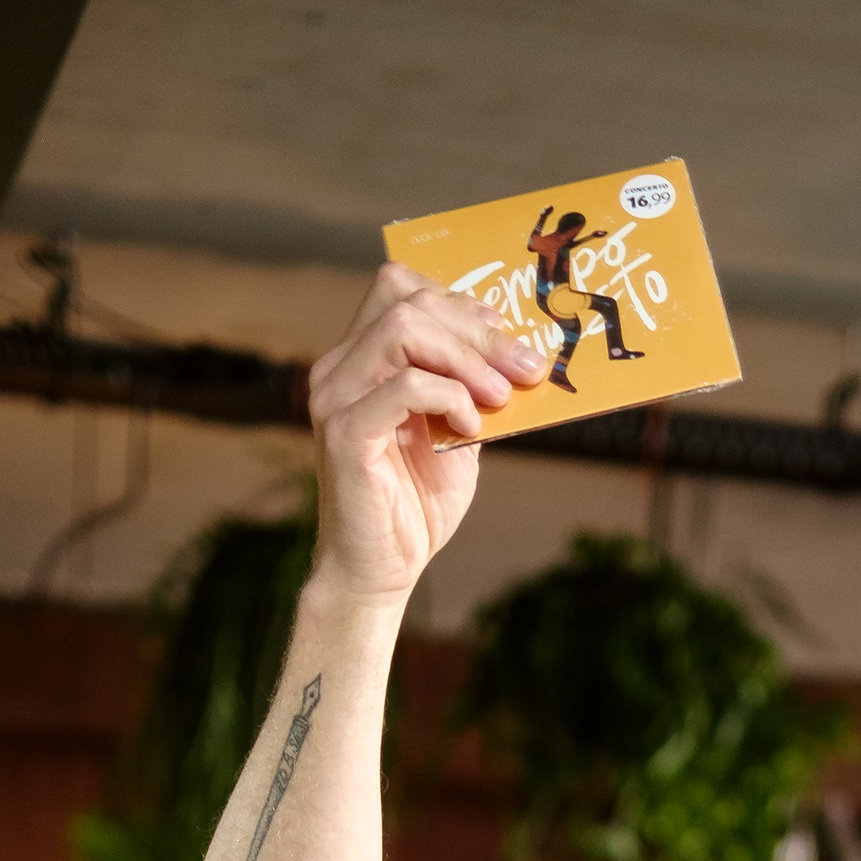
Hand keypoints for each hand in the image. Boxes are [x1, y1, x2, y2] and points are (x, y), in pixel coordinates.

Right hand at [304, 266, 545, 605]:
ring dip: (465, 358)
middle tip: (525, 369)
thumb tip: (522, 353)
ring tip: (500, 397)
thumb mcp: (459, 432)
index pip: (402, 289)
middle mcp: (340, 368)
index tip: (508, 338)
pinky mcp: (345, 433)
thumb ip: (474, 388)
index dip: (461, 303)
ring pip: (402, 329)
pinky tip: (470, 426)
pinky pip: (402, 387)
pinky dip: (448, 397)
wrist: (382, 570)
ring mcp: (336, 397)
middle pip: (406, 299)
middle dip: (477, 331)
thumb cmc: (416, 504)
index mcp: (362, 359)